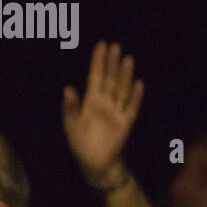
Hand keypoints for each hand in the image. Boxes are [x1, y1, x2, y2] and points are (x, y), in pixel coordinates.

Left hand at [62, 42, 143, 181]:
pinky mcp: (126, 122)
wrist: (94, 162)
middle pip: (110, 78)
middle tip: (115, 45)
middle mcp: (105, 102)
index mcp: (90, 100)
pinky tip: (138, 84)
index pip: (95, 76)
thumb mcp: (71, 124)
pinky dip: (134, 96)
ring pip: (121, 88)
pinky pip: (131, 106)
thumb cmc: (80, 142)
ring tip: (127, 59)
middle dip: (112, 63)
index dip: (98, 61)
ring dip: (124, 75)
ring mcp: (116, 110)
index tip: (101, 45)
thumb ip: (70, 107)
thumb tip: (67, 88)